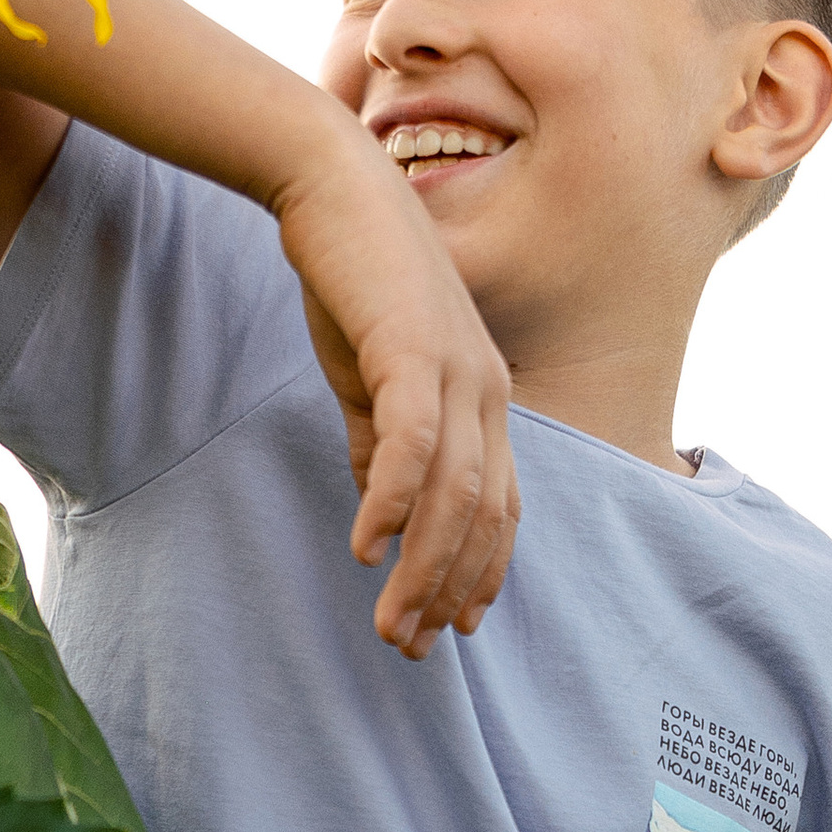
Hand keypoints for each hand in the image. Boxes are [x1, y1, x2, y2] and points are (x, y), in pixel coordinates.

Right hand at [273, 136, 519, 654]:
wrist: (331, 182)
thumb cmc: (350, 273)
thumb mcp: (367, 371)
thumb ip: (379, 438)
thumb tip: (381, 508)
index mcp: (484, 395)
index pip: (500, 506)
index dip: (481, 573)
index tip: (454, 629)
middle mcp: (487, 389)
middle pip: (486, 516)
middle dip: (450, 592)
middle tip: (412, 649)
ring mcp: (458, 370)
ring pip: (457, 496)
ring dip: (424, 570)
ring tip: (391, 625)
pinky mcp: (413, 350)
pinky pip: (414, 446)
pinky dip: (395, 504)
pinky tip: (367, 548)